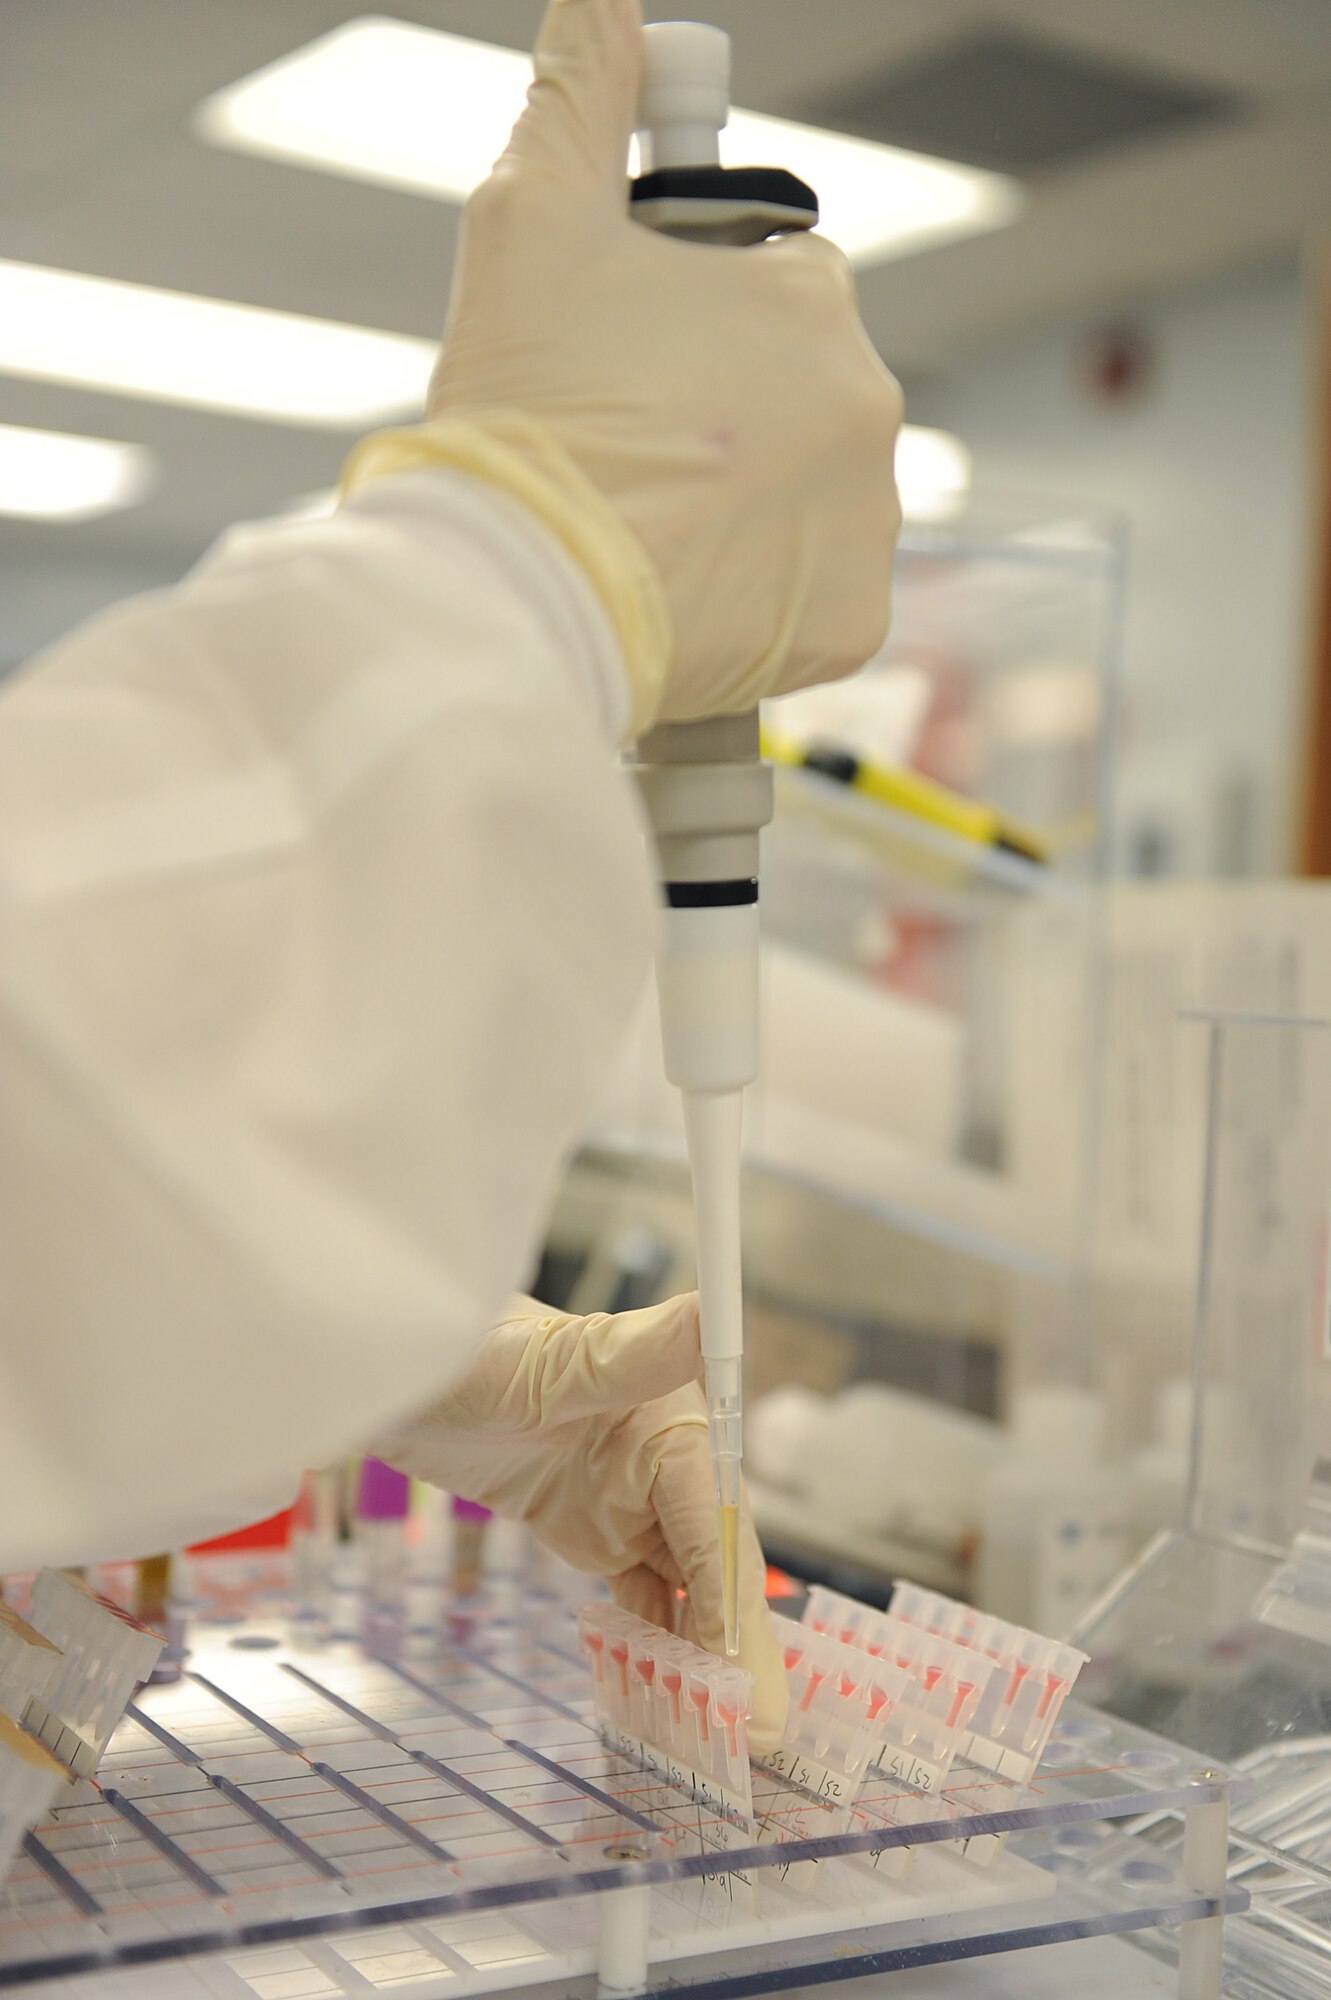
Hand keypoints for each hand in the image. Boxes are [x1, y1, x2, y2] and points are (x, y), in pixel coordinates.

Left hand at [372, 1292, 787, 1753]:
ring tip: (726, 1732)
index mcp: (673, 1419)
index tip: (741, 1671)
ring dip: (704, 1651)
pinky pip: (640, 1592)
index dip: (733, 1599)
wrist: (391, 1371)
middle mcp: (663, 1460)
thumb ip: (631, 1350)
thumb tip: (705, 1309)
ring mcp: (628, 1497)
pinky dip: (657, 1640)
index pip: (716, 1523)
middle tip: (761, 1737)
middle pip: (714, 1563)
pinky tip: (670, 1691)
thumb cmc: (468, 1355)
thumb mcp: (546, 1362)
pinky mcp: (590, 1523)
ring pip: (685, 1586)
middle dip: (737, 1645)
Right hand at [429, 0, 901, 726]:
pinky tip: (688, 589)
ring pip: (811, 496)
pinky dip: (764, 595)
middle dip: (727, 415)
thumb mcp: (531, 224)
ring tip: (647, 526)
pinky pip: (817, 596)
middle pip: (798, 396)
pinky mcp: (851, 623)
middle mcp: (867, 406)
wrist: (519, 597)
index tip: (637, 358)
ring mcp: (868, 523)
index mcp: (810, 299)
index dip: (697, 316)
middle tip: (630, 451)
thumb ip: (580, 97)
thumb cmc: (528, 415)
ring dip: (748, 504)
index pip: (777, 284)